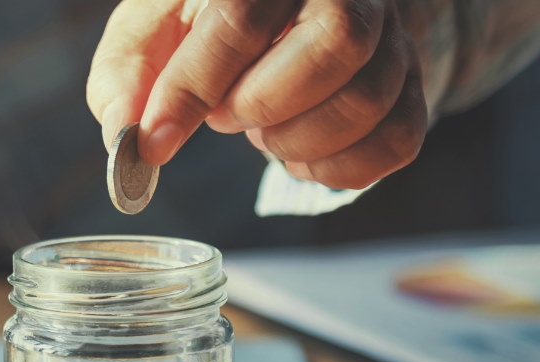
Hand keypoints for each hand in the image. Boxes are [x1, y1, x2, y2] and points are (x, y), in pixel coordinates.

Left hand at [87, 0, 427, 189]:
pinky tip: (298, 151)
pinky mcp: (413, 84)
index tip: (155, 139)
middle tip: (226, 115)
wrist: (292, 10)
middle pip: (337, 41)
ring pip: (369, 98)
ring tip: (259, 128)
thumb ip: (127, 73)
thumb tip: (125, 133)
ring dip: (295, 139)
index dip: (192, 87)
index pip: (241, 15)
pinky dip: (335, 168)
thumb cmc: (210, 18)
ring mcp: (392, 34)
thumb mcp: (154, 26)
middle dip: (262, 102)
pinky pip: (396, 141)